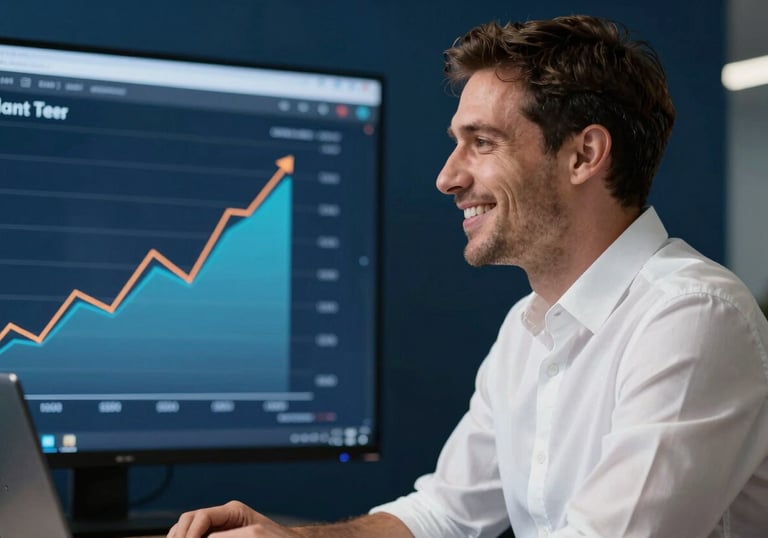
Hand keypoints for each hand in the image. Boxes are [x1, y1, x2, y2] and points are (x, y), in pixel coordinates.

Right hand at [167, 500, 302, 537]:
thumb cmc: (276, 537)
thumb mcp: (253, 534)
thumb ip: (224, 535)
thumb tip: (206, 536)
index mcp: (232, 510)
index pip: (201, 516)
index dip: (189, 532)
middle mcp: (222, 516)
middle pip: (188, 520)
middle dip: (180, 534)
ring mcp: (217, 525)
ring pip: (186, 528)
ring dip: (179, 536)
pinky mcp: (216, 533)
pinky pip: (195, 533)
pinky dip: (186, 536)